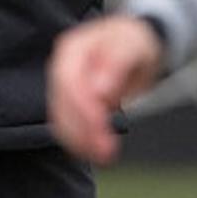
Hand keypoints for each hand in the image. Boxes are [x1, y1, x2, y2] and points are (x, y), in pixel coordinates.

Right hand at [47, 15, 164, 163]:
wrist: (136, 44)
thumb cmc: (133, 42)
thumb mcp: (133, 45)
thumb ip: (116, 63)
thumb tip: (99, 90)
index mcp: (74, 49)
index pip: (68, 81)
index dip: (82, 107)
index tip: (100, 126)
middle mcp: (63, 67)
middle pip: (62, 103)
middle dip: (81, 130)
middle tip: (104, 151)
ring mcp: (63, 85)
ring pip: (60, 118)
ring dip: (78, 140)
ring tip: (102, 155)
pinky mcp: (68, 102)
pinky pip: (66, 125)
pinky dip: (78, 140)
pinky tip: (92, 150)